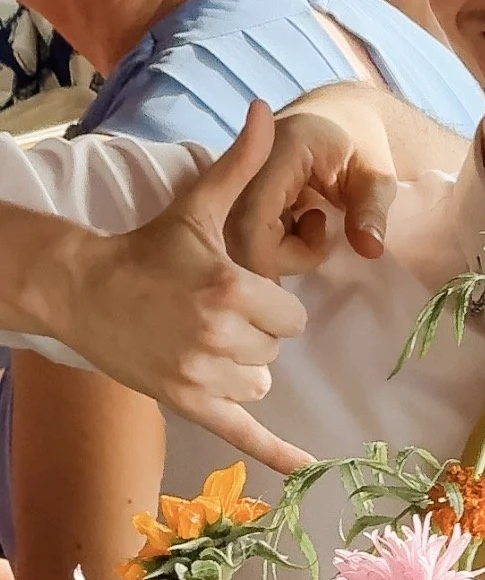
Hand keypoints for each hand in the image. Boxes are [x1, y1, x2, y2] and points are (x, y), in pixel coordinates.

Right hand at [69, 104, 310, 475]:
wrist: (83, 289)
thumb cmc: (149, 247)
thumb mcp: (197, 206)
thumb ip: (240, 164)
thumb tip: (262, 111)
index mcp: (231, 289)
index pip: (292, 315)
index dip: (272, 302)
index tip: (241, 290)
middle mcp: (219, 337)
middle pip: (277, 348)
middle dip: (256, 331)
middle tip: (214, 311)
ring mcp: (200, 375)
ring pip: (259, 381)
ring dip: (242, 365)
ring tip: (203, 338)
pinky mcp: (185, 402)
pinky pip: (242, 432)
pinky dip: (275, 453)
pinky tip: (307, 468)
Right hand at [226, 94, 398, 279]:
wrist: (340, 117)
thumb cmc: (360, 142)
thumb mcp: (377, 175)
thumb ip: (372, 210)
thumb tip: (370, 251)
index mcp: (281, 149)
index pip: (253, 216)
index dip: (272, 255)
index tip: (315, 256)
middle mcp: (247, 164)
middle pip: (237, 234)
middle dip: (279, 258)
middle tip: (320, 241)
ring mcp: (238, 179)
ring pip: (235, 238)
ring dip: (275, 252)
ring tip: (313, 227)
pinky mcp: (237, 193)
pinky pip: (239, 233)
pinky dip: (269, 245)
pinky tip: (296, 227)